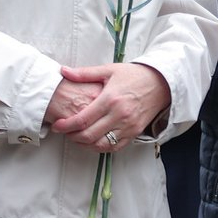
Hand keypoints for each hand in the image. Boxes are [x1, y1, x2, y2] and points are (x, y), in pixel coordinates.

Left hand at [51, 63, 171, 150]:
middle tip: (64, 132)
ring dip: (85, 145)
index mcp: (110, 99)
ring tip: (76, 137)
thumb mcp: (109, 70)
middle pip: (89, 136)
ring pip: (101, 145)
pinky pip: (114, 147)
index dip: (66, 126)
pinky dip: (100, 147)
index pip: (83, 119)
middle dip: (72, 137)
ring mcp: (128, 126)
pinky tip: (92, 141)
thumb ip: (85, 73)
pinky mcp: (134, 133)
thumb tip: (63, 71)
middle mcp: (119, 115)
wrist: (161, 83)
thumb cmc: (134, 75)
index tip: (57, 126)